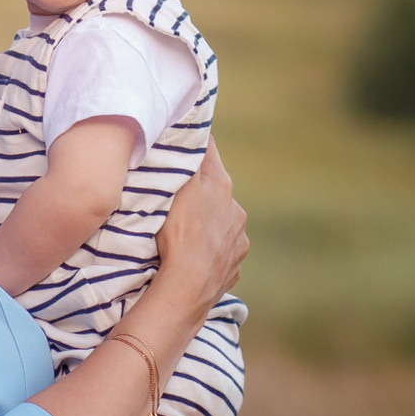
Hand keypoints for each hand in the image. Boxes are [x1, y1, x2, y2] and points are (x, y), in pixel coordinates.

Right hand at [148, 138, 246, 323]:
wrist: (188, 286)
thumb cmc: (177, 232)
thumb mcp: (176, 186)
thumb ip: (187, 159)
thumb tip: (194, 130)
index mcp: (221, 185)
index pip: (209, 149)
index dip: (194, 142)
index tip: (182, 137)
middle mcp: (236, 209)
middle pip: (215, 188)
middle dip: (200, 187)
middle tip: (176, 191)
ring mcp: (238, 240)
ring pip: (221, 220)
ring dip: (207, 220)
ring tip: (185, 231)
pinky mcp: (234, 265)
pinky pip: (222, 249)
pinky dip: (210, 248)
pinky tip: (194, 254)